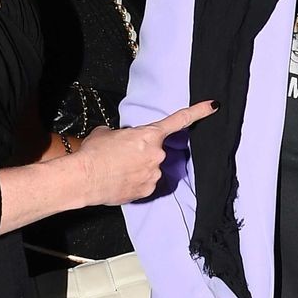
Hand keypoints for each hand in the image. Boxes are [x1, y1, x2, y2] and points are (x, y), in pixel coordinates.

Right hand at [78, 101, 217, 206]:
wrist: (85, 178)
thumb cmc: (94, 154)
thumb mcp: (106, 133)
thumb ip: (122, 134)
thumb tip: (122, 140)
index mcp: (149, 135)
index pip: (179, 120)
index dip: (198, 112)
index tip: (213, 106)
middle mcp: (157, 155)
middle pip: (155, 151)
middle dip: (141, 153)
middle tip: (121, 156)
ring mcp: (154, 174)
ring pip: (149, 169)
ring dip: (137, 168)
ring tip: (116, 170)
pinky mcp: (148, 191)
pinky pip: (144, 184)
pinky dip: (134, 182)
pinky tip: (120, 181)